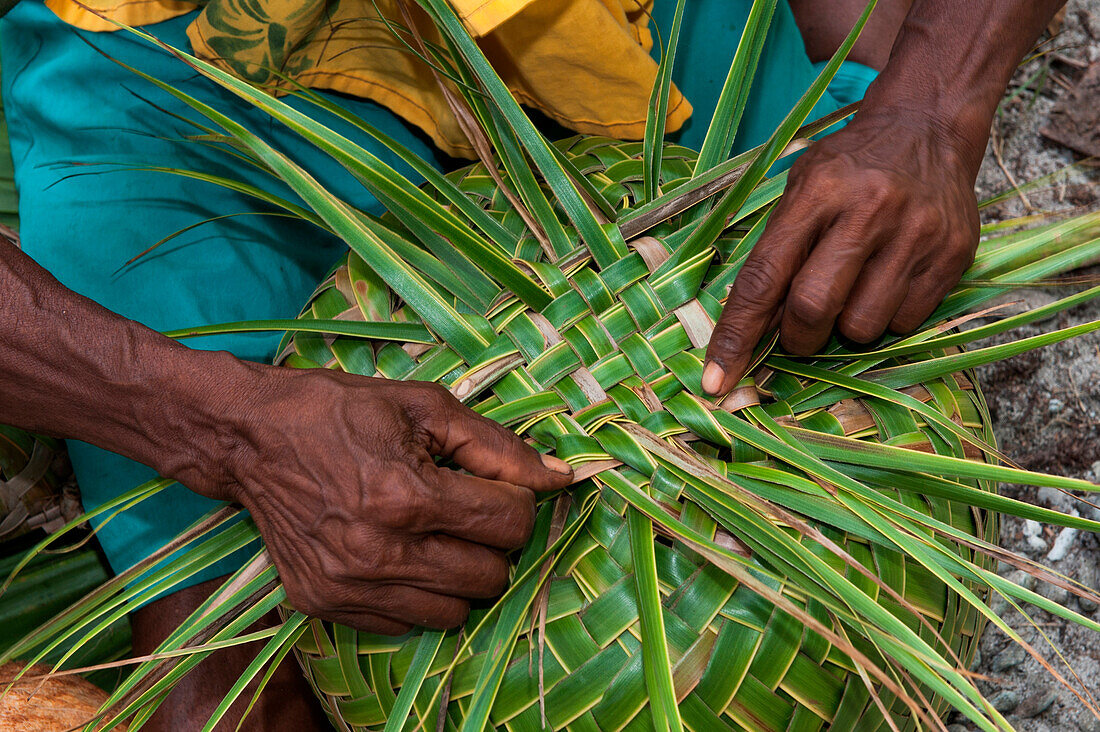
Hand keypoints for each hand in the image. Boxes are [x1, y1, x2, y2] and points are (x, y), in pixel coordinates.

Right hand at [172, 364, 572, 633]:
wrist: (249, 438)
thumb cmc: (340, 411)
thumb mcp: (425, 408)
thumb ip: (498, 446)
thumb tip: (561, 476)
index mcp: (407, 496)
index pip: (509, 524)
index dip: (517, 501)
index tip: (497, 487)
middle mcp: (379, 552)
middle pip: (490, 576)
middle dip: (495, 541)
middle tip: (471, 511)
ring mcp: (348, 587)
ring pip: (455, 612)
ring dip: (463, 574)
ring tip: (439, 536)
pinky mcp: (324, 605)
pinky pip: (406, 624)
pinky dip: (420, 596)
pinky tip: (403, 555)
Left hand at [701, 110, 980, 395]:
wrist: (928, 125)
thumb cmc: (849, 166)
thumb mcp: (800, 188)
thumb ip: (774, 252)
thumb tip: (751, 331)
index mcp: (817, 191)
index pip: (764, 278)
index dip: (736, 335)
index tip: (715, 382)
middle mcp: (869, 210)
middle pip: (814, 309)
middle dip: (798, 337)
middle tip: (800, 329)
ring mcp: (916, 233)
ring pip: (863, 327)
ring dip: (846, 329)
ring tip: (853, 290)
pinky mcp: (953, 254)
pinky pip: (906, 323)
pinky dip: (887, 318)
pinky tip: (888, 280)